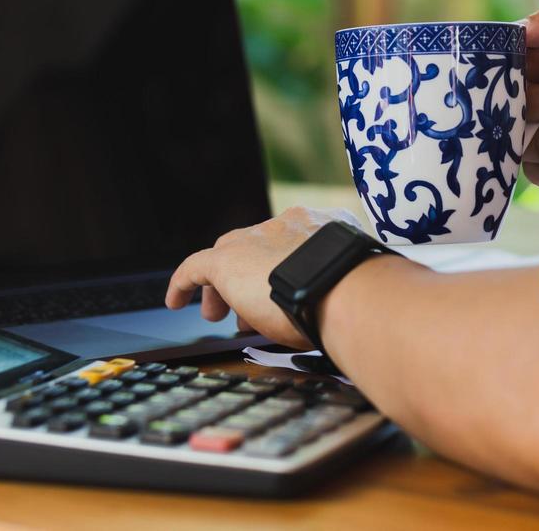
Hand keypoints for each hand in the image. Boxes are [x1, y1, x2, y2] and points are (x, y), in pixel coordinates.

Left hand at [165, 207, 362, 348]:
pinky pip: (196, 267)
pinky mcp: (227, 260)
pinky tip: (175, 301)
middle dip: (251, 276)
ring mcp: (257, 238)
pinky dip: (184, 283)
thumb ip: (349, 287)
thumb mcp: (360, 283)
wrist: (342, 285)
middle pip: (258, 246)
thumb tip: (353, 313)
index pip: (294, 242)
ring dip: (223, 284)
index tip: (282, 291)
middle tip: (248, 307)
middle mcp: (289, 224)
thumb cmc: (362, 294)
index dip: (283, 268)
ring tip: (217, 313)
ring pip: (229, 255)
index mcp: (325, 226)